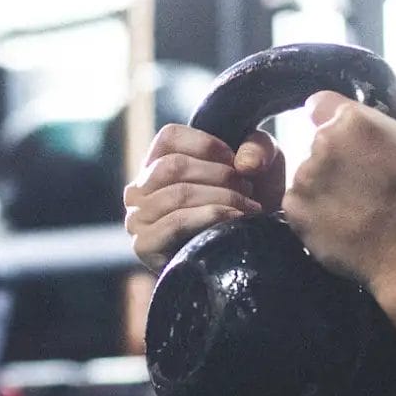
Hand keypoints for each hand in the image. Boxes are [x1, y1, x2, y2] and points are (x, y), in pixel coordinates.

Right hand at [123, 123, 284, 271]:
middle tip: (248, 189)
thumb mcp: (258, 165)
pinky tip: (234, 219)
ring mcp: (136, 218)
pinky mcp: (144, 245)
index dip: (206, 144)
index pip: (169, 138)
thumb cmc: (247, 204)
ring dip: (221, 198)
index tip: (237, 161)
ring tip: (248, 207)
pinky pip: (175, 222)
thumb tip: (245, 163)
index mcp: (155, 165)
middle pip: (173, 166)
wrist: (246, 257)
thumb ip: (257, 147)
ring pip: (177, 193)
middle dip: (219, 175)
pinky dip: (210, 216)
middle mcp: (138, 190)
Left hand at [282, 91, 395, 289]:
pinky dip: (315, 211)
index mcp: (351, 120)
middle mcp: (320, 143)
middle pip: (316, 141)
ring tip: (353, 205)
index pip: (321, 104)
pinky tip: (341, 222)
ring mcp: (303, 177)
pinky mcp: (294, 210)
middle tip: (359, 178)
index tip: (347, 137)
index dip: (332, 118)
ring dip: (323, 184)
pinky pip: (299, 203)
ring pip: (307, 173)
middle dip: (334, 155)